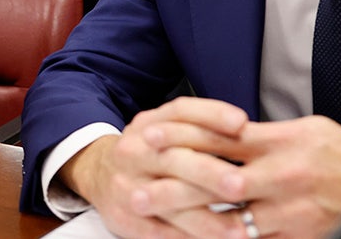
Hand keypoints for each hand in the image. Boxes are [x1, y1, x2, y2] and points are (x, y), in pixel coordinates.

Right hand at [61, 97, 248, 237]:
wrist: (97, 173)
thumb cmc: (147, 150)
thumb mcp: (163, 126)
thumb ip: (198, 124)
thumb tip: (243, 126)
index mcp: (148, 124)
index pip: (180, 112)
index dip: (211, 115)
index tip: (242, 124)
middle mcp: (134, 151)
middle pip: (174, 159)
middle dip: (210, 173)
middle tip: (240, 185)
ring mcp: (127, 186)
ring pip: (168, 202)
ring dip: (205, 218)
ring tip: (238, 230)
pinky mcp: (124, 218)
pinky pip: (159, 232)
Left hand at [65, 97, 340, 237]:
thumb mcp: (311, 132)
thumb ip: (267, 135)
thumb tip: (230, 132)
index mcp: (285, 140)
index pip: (222, 136)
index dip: (182, 138)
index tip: (151, 138)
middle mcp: (285, 174)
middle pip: (217, 179)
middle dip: (174, 186)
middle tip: (139, 189)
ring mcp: (293, 210)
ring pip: (231, 217)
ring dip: (192, 220)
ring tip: (157, 221)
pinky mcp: (302, 235)